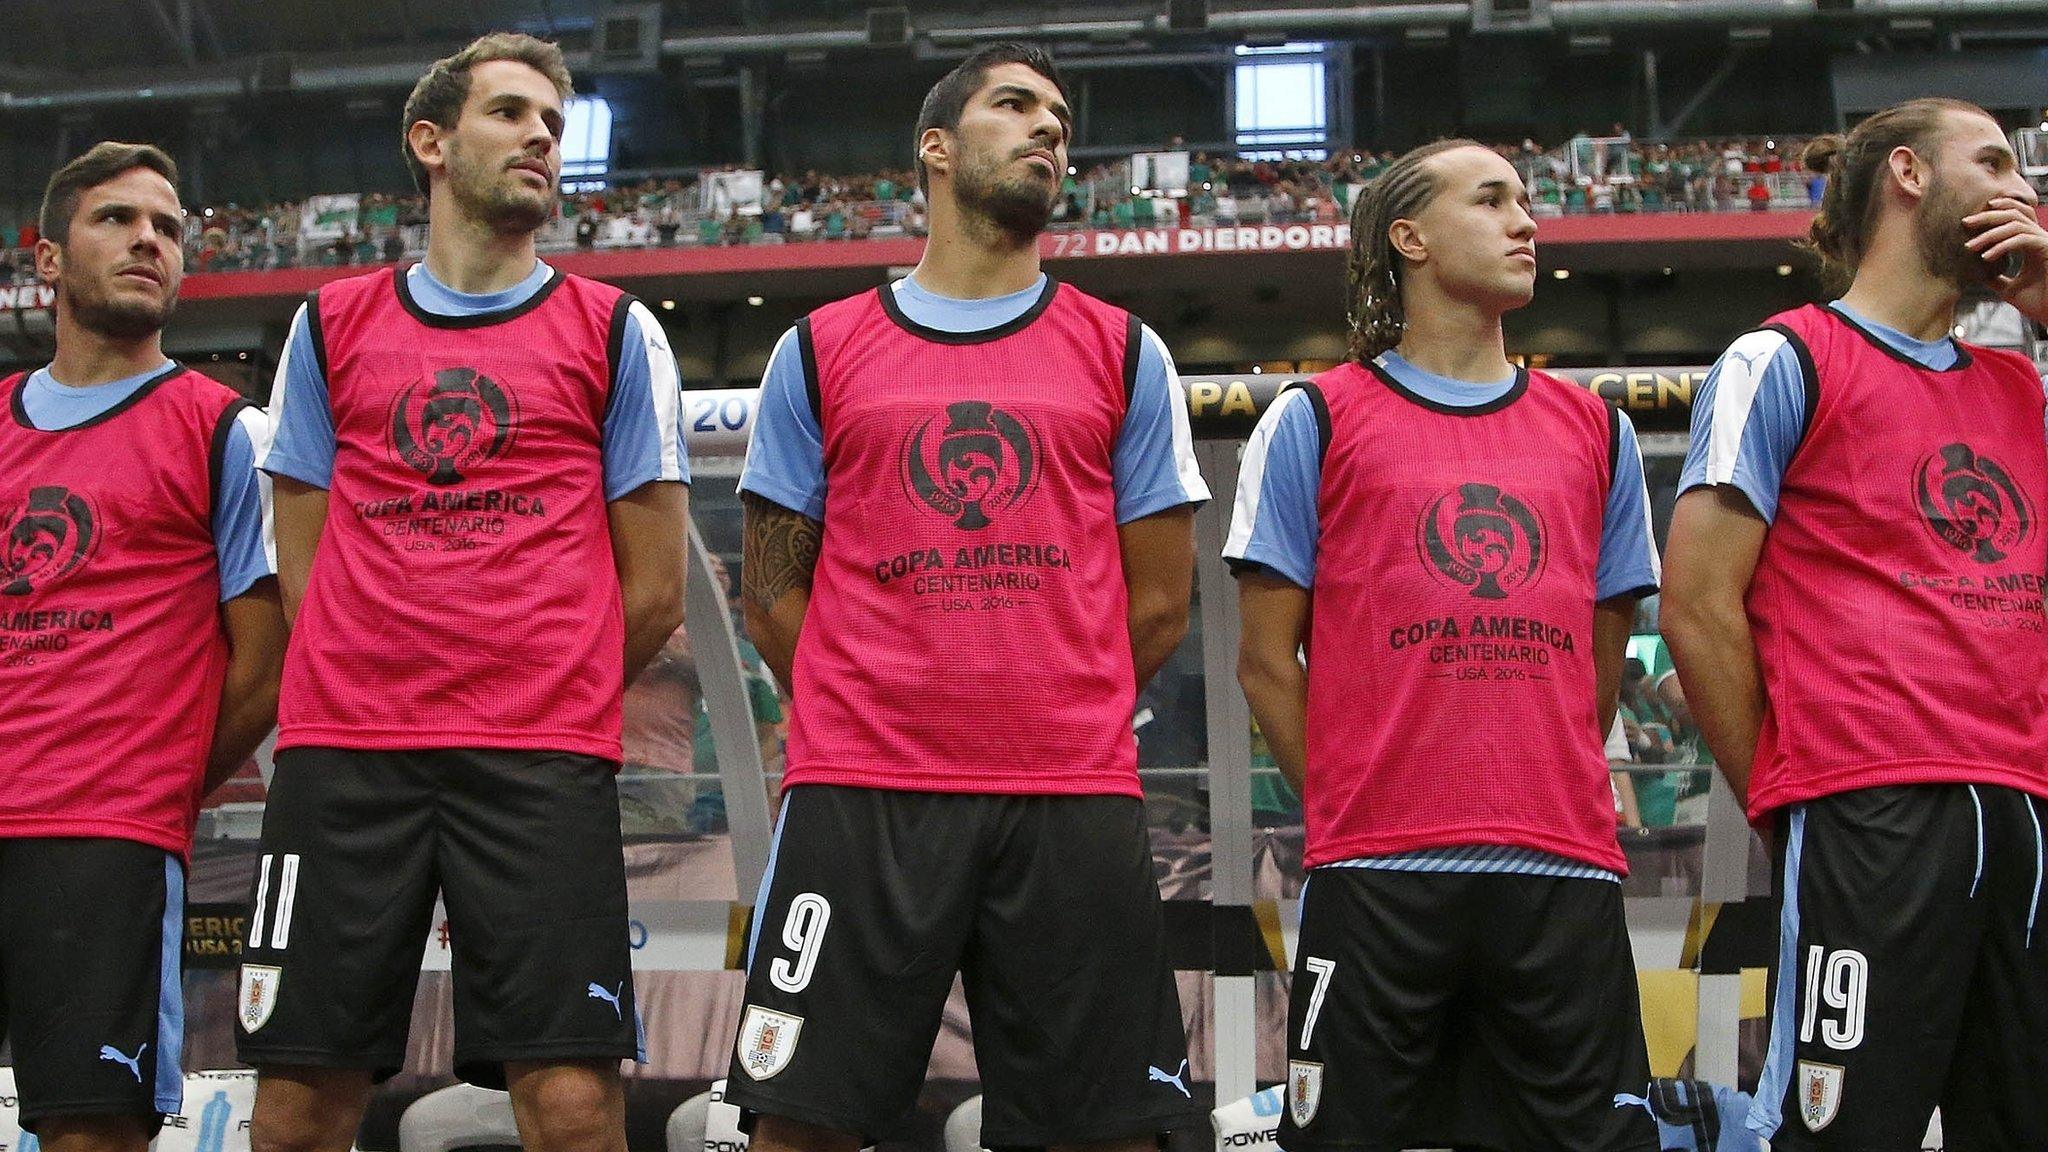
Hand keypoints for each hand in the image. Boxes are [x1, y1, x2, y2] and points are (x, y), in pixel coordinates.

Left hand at [1964, 197, 2047, 323]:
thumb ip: (1996, 279)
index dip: (1994, 213)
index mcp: (2031, 243)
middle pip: (2014, 214)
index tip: (1969, 221)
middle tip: (1965, 222)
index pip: (2014, 217)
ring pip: (2016, 225)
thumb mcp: (2009, 289)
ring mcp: (2045, 242)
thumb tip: (1977, 276)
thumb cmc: (2039, 304)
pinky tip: (1986, 257)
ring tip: (1969, 246)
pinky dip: (2002, 246)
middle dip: (1988, 216)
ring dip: (1990, 234)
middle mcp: (2040, 239)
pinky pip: (2022, 240)